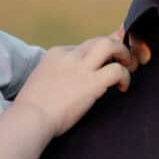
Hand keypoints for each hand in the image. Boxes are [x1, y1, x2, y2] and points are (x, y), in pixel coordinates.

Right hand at [18, 35, 133, 135]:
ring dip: (124, 53)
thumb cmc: (32, 108)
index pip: (84, 46)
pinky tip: (122, 87)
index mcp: (56, 54)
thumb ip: (57, 75)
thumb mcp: (42, 81)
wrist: (30, 118)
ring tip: (128, 67)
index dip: (98, 56)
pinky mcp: (91, 82)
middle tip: (124, 62)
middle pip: (99, 40)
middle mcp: (69, 56)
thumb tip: (71, 81)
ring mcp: (81, 67)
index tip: (102, 67)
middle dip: (116, 48)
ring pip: (110, 44)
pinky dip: (125, 76)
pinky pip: (117, 70)